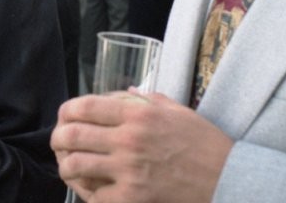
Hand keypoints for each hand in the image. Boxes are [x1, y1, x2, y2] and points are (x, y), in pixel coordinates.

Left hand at [51, 92, 232, 202]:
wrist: (228, 179)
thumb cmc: (205, 144)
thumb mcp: (178, 111)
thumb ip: (149, 99)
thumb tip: (127, 92)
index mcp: (138, 114)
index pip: (85, 106)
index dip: (66, 111)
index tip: (64, 116)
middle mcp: (129, 139)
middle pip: (72, 134)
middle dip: (58, 138)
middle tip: (59, 143)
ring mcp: (129, 170)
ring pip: (75, 166)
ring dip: (66, 166)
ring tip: (68, 167)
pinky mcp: (133, 198)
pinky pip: (95, 197)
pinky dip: (88, 194)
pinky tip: (90, 191)